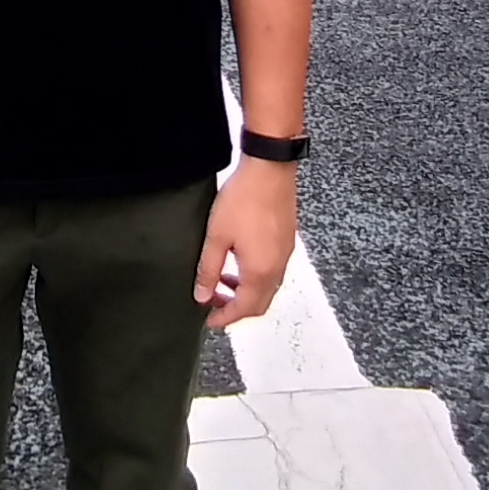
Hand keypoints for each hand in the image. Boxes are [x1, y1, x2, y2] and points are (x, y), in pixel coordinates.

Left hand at [196, 158, 298, 329]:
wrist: (270, 169)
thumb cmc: (245, 198)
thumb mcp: (217, 236)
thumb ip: (208, 269)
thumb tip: (202, 295)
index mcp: (260, 272)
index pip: (244, 309)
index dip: (225, 318)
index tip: (211, 321)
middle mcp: (277, 267)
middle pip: (259, 303)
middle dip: (236, 308)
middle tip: (215, 303)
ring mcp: (285, 253)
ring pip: (266, 287)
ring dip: (245, 291)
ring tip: (222, 280)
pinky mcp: (286, 240)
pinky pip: (272, 270)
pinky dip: (255, 275)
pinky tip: (238, 260)